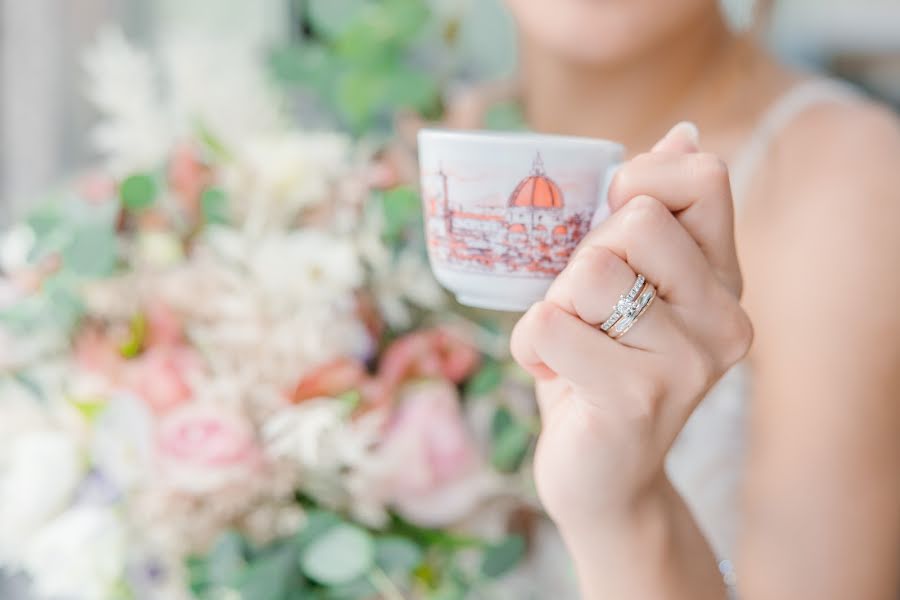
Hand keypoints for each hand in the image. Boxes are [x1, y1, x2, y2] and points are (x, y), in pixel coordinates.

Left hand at [510, 123, 752, 531]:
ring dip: (554, 306)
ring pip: (586, 272)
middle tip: (585, 312)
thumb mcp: (635, 290)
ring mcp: (686, 361)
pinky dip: (528, 346)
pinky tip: (555, 377)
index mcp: (723, 280)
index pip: (702, 178)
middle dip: (581, 260)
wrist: (604, 479)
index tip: (609, 223)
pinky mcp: (636, 398)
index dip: (639, 180)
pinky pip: (546, 325)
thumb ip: (658, 216)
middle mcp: (723, 318)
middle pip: (632, 221)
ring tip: (570, 347)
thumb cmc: (604, 370)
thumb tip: (683, 133)